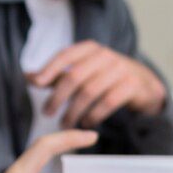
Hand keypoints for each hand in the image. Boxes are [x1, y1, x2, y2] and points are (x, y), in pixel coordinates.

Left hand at [27, 41, 166, 127]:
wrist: (143, 84)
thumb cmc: (105, 77)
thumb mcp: (83, 71)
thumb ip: (58, 74)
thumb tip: (29, 77)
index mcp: (90, 49)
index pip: (65, 56)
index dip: (49, 69)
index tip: (35, 84)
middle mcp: (105, 56)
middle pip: (75, 76)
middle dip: (58, 96)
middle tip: (47, 112)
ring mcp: (121, 69)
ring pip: (90, 91)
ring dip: (74, 111)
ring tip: (65, 124)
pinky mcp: (132, 86)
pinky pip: (108, 102)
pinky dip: (94, 115)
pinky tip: (86, 123)